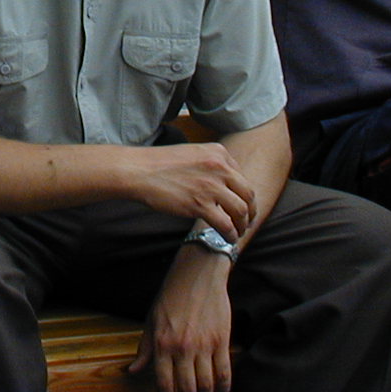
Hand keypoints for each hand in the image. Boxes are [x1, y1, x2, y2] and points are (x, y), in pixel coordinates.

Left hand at [129, 247, 234, 391]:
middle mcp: (182, 348)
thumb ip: (145, 349)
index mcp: (161, 344)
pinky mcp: (221, 340)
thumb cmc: (171, 296)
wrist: (198, 275)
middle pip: (186, 389)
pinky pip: (224, 371)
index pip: (164, 384)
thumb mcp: (151, 321)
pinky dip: (224, 388)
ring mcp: (203, 345)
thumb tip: (133, 371)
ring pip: (206, 384)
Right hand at [132, 143, 255, 240]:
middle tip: (247, 221)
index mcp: (218, 153)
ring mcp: (211, 186)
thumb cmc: (159, 163)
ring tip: (238, 232)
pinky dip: (230, 234)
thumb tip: (221, 182)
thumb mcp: (191, 153)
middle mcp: (219, 167)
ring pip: (240, 210)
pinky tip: (228, 238)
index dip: (244, 194)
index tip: (242, 204)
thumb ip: (209, 164)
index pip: (241, 176)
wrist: (140, 171)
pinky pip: (225, 224)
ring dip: (242, 225)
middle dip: (250, 211)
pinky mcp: (200, 205)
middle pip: (247, 193)